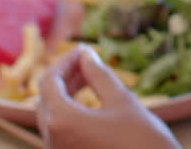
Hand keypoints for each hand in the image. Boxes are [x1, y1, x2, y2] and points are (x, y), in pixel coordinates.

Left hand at [38, 45, 181, 148]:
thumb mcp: (123, 102)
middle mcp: (53, 140)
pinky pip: (61, 132)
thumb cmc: (143, 142)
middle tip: (88, 62)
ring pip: (52, 116)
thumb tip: (86, 54)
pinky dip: (70, 113)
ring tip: (90, 79)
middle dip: (64, 77)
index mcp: (62, 121)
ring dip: (67, 94)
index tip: (84, 50)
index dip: (65, 61)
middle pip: (46, 99)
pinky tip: (90, 105)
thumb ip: (99, 75)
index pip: (49, 82)